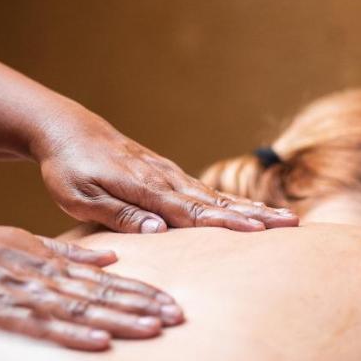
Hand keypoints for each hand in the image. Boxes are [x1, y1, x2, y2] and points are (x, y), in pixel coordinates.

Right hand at [0, 221, 182, 350]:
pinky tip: (99, 342)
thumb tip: (111, 259)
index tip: (173, 305)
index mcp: (53, 264)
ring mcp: (25, 296)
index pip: (106, 281)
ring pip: (79, 309)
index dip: (141, 293)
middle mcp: (46, 279)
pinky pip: (42, 327)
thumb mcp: (28, 243)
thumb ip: (69, 254)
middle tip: (178, 319)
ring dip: (118, 319)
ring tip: (152, 329)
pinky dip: (71, 333)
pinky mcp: (1, 315)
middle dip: (142, 307)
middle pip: (102, 295)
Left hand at [33, 111, 298, 233]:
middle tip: (292, 225)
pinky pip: (206, 191)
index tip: (258, 231)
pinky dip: (233, 201)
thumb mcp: (79, 198)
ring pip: (217, 195)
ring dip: (252, 209)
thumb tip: (158, 231)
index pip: (192, 211)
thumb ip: (119, 215)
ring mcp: (169, 175)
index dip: (225, 223)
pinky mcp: (168, 174)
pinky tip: (251, 211)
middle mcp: (165, 179)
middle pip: (216, 202)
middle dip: (254, 215)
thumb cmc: (68, 169)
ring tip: (285, 220)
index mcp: (145, 188)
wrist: (68, 130)